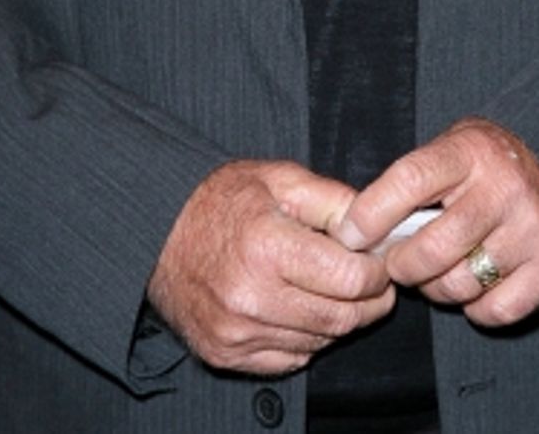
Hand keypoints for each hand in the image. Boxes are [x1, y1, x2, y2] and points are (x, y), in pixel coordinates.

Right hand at [147, 159, 395, 374]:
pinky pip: (290, 358)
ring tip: (337, 290)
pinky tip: (302, 308)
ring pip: (318, 342)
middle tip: (375, 282)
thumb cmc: (222, 199)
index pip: (349, 279)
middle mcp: (250, 297)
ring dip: (340, 320)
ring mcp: (236, 332)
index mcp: (267, 247)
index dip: (376, 272)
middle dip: (369, 302)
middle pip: (340, 318)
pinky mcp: (225, 353)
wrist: (158, 231)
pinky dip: (307, 338)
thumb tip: (374, 225)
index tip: (380, 261)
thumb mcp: (279, 179)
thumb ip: (331, 200)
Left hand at [334, 119, 538, 326]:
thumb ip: (408, 184)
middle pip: (434, 247)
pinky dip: (476, 309)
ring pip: (461, 283)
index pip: (411, 181)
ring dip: (437, 289)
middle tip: (397, 264)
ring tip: (437, 271)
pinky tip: (474, 285)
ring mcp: (533, 225)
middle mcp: (505, 186)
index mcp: (470, 150)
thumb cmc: (481, 168)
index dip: (372, 214)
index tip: (349, 237)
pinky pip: (496, 309)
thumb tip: (354, 233)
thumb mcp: (448, 152)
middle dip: (402, 265)